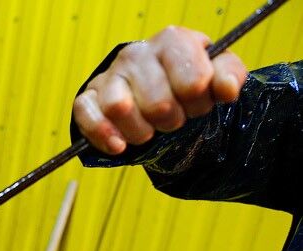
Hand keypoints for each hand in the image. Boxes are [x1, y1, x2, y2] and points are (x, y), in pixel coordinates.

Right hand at [73, 26, 247, 153]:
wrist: (151, 85)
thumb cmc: (183, 80)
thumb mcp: (214, 73)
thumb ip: (229, 76)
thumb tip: (227, 90)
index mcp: (172, 41)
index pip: (193, 83)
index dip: (198, 104)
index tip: (196, 105)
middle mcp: (138, 53)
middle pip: (157, 103)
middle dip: (169, 122)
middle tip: (172, 120)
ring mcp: (110, 74)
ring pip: (120, 108)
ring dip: (139, 132)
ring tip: (148, 131)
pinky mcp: (88, 96)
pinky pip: (86, 114)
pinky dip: (103, 135)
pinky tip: (119, 144)